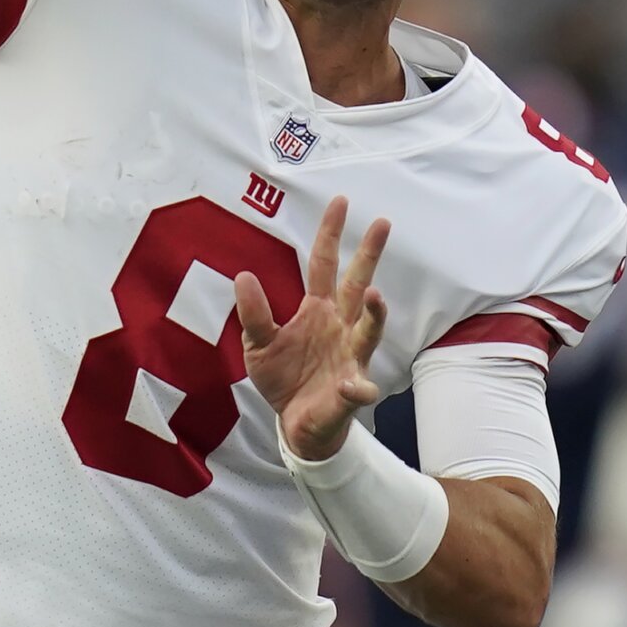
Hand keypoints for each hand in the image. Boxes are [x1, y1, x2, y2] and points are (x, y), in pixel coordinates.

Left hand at [236, 196, 392, 461]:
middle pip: (357, 284)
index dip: (331, 234)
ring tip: (374, 296)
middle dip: (369, 255)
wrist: (297, 424)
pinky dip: (357, 389)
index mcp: (317, 310)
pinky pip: (358, 390)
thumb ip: (254, 314)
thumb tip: (244, 276)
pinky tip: (353, 387)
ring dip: (373, 315)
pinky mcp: (351, 392)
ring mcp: (350, 357)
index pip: (325, 264)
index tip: (342, 202)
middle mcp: (340, 327)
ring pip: (367, 331)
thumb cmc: (283, 377)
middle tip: (382, 223)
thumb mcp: (257, 345)